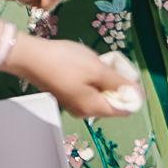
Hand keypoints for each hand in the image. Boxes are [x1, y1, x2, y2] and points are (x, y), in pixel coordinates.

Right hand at [7, 37, 139, 118]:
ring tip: (101, 63)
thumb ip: (119, 83)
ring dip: (107, 79)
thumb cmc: (65, 62)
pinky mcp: (68, 94)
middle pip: (114, 101)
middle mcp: (85, 111)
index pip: (125, 109)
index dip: (133, 94)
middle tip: (113, 65)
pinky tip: (90, 65)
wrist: (30, 57)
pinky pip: (91, 89)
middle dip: (119, 84)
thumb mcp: (98, 70)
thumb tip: (137, 94)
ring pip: (102, 94)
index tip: (129, 76)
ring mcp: (75, 103)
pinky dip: (95, 78)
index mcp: (93, 108)